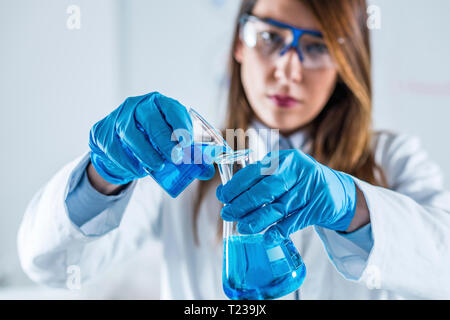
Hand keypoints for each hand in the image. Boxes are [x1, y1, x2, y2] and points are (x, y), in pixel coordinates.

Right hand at [89, 92, 214, 184]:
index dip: (181, 125)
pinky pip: (114, 148)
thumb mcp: (172, 143)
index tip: (187, 144)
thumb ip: (191, 156)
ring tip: (158, 166)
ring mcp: (117, 117)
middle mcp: (137, 105)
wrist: (121, 147)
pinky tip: (138, 169)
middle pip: (150, 118)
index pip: (171, 108)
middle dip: (164, 140)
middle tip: (175, 157)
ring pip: (130, 133)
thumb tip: (207, 171)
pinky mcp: (102, 132)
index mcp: (159, 103)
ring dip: (146, 152)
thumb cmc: (153, 142)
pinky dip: (127, 161)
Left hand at [216, 149, 356, 242]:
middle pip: (266, 189)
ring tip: (242, 227)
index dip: (237, 184)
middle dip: (243, 203)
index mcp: (285, 159)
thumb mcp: (285, 172)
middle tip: (228, 213)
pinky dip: (279, 230)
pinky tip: (267, 237)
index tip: (223, 196)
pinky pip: (294, 221)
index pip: (256, 170)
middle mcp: (298, 170)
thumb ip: (261, 179)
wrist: (338, 192)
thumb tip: (229, 195)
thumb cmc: (302, 182)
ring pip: (278, 207)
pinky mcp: (318, 207)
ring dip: (257, 220)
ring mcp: (310, 189)